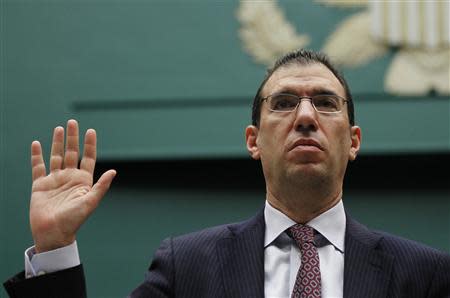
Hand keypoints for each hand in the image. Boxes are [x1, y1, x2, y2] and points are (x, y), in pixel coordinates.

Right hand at [30, 119, 115, 252]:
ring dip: (57, 143)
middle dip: (73, 138)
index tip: (91, 131)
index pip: (88, 158)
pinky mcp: (40, 185)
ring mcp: (55, 180)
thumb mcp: (90, 202)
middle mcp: (69, 178)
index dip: (89, 144)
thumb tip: (114, 171)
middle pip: (72, 153)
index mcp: (83, 181)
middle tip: (73, 122)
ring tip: (59, 128)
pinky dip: (37, 155)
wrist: (53, 233)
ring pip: (56, 156)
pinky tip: (37, 143)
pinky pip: (38, 167)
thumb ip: (101, 186)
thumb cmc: (74, 220)